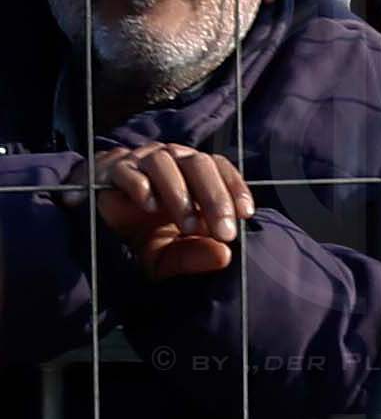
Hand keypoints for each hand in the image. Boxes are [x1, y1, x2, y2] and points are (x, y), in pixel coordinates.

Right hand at [97, 141, 250, 277]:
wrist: (98, 231)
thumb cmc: (143, 239)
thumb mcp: (172, 256)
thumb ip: (196, 256)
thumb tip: (225, 255)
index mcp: (191, 176)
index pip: (218, 167)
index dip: (234, 187)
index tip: (246, 214)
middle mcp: (169, 162)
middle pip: (197, 163)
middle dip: (214, 198)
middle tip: (224, 233)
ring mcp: (139, 163)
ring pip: (164, 162)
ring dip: (180, 195)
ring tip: (189, 227)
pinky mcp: (111, 171)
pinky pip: (127, 170)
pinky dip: (140, 185)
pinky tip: (149, 206)